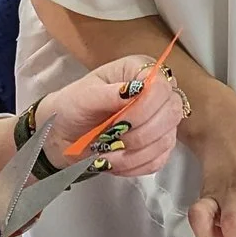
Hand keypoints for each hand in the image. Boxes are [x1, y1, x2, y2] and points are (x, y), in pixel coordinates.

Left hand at [34, 54, 184, 177]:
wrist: (63, 133)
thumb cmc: (73, 106)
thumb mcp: (83, 96)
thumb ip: (108, 93)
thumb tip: (134, 90)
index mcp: (140, 71)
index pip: (161, 86)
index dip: (144, 108)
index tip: (118, 122)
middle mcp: (156, 93)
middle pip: (172, 113)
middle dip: (139, 133)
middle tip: (111, 138)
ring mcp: (160, 121)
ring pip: (165, 140)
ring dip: (132, 153)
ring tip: (105, 152)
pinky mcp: (157, 146)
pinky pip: (157, 161)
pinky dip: (133, 166)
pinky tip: (114, 160)